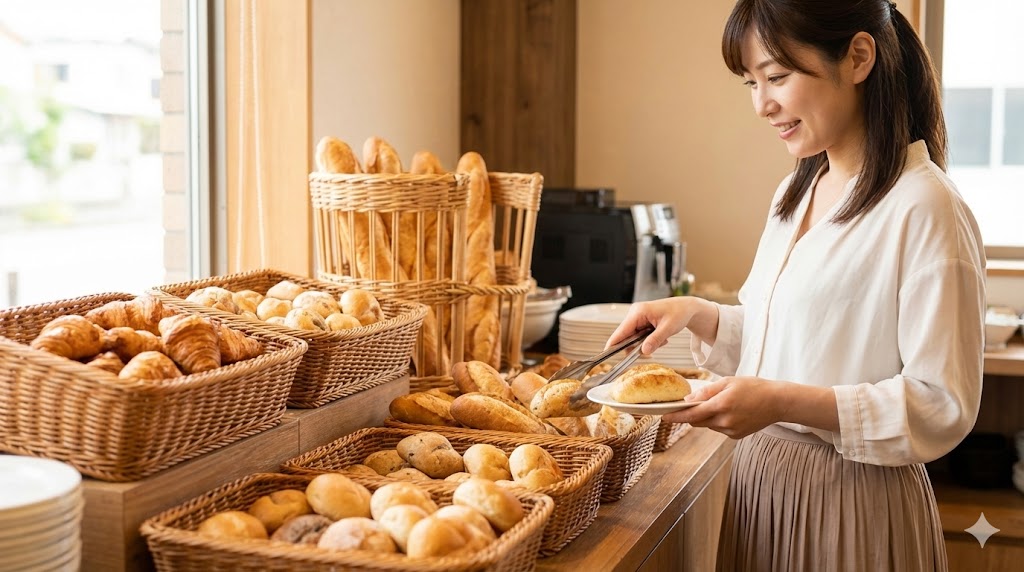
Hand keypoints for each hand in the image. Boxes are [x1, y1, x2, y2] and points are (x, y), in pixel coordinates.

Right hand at [605, 298, 691, 355]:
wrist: (686, 308)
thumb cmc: (679, 313)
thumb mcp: (668, 328)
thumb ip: (655, 340)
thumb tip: (643, 352)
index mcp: (638, 312)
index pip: (621, 331)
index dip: (613, 343)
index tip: (606, 355)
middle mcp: (635, 314)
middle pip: (626, 337)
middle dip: (637, 346)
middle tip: (653, 349)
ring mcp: (637, 318)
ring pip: (634, 339)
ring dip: (646, 344)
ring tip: (662, 340)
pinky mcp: (641, 323)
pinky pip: (639, 337)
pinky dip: (649, 341)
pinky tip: (661, 338)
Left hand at [662, 376, 785, 438]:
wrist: (778, 402)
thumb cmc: (754, 387)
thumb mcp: (728, 382)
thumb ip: (707, 392)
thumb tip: (688, 400)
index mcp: (721, 405)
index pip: (691, 415)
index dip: (676, 417)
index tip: (663, 417)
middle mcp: (725, 421)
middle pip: (697, 421)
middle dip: (691, 414)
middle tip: (691, 404)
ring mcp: (731, 430)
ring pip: (708, 425)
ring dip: (706, 417)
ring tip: (721, 403)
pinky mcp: (736, 435)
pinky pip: (719, 429)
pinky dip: (718, 421)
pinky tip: (731, 411)